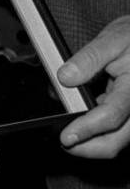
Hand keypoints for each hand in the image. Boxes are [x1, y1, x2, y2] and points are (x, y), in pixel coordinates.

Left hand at [59, 17, 129, 157]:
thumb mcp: (111, 40)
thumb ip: (89, 59)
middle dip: (90, 147)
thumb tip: (65, 77)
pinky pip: (116, 124)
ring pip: (118, 136)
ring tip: (69, 133)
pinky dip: (98, 126)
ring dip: (94, 139)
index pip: (110, 116)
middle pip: (118, 139)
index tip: (67, 137)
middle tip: (65, 143)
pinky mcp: (128, 108)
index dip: (87, 129)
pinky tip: (81, 118)